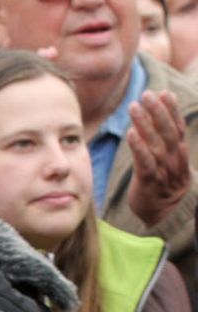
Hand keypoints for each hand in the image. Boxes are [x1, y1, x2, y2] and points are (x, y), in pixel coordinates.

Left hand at [124, 90, 190, 230]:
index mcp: (180, 155)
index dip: (172, 110)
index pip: (177, 128)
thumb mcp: (167, 164)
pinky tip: (131, 133)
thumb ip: (161, 145)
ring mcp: (164, 172)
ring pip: (156, 144)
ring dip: (145, 124)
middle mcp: (174, 161)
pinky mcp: (150, 183)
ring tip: (135, 106)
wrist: (165, 218)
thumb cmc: (162, 188)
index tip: (165, 93)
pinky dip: (139, 147)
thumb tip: (150, 122)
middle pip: (167, 132)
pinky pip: (145, 163)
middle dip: (158, 111)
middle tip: (147, 94)